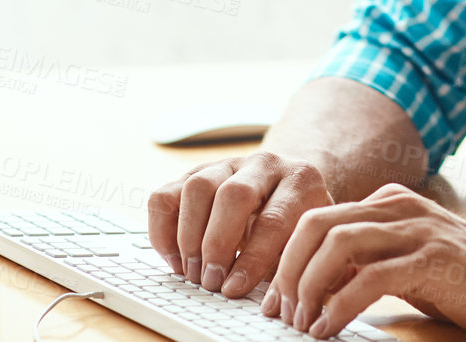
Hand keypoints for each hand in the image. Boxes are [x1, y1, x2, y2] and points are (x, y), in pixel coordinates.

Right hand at [147, 150, 333, 299]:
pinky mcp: (195, 172)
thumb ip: (287, 265)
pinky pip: (165, 194)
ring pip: (197, 187)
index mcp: (300, 181)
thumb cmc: (296, 222)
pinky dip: (162, 230)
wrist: (288, 187)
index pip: (273, 219)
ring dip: (188, 237)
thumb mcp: (302, 240)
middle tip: (210, 281)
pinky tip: (174, 258)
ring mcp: (227, 163)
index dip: (251, 260)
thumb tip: (267, 301)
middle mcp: (264, 164)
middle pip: (233, 196)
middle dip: (216, 245)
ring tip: (193, 272)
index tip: (234, 288)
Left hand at [270, 182, 465, 339]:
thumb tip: (316, 283)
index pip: (317, 218)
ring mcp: (417, 229)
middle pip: (315, 225)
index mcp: (390, 201)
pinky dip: (339, 306)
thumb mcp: (409, 259)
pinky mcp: (432, 259)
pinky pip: (369, 278)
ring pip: (334, 245)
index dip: (287, 261)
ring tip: (303, 323)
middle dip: (288, 272)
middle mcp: (399, 205)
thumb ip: (369, 258)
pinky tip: (330, 328)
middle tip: (281, 313)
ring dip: (308, 288)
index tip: (277, 300)